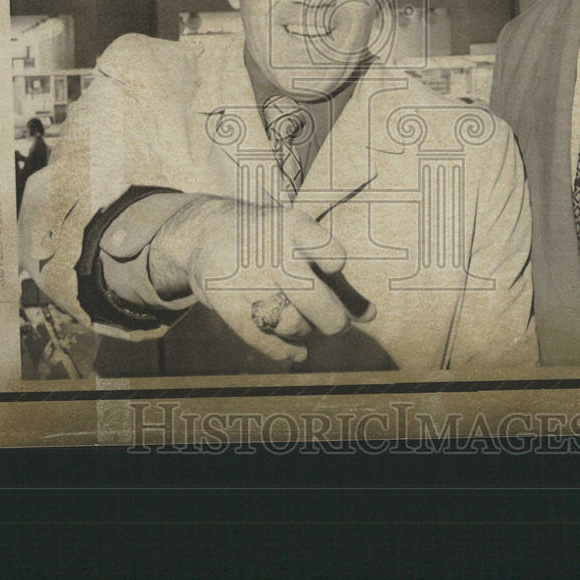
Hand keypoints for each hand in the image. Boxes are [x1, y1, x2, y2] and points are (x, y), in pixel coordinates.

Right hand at [148, 196, 352, 361]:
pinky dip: (283, 351)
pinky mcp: (222, 298)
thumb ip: (338, 283)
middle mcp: (268, 249)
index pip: (321, 246)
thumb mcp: (304, 250)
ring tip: (304, 326)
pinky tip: (296, 353)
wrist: (207, 232)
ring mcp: (243, 274)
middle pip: (311, 296)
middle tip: (336, 326)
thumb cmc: (272, 244)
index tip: (334, 268)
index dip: (332, 260)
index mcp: (293, 226)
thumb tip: (372, 316)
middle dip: (332, 320)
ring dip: (304, 331)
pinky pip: (259, 336)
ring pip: (289, 321)